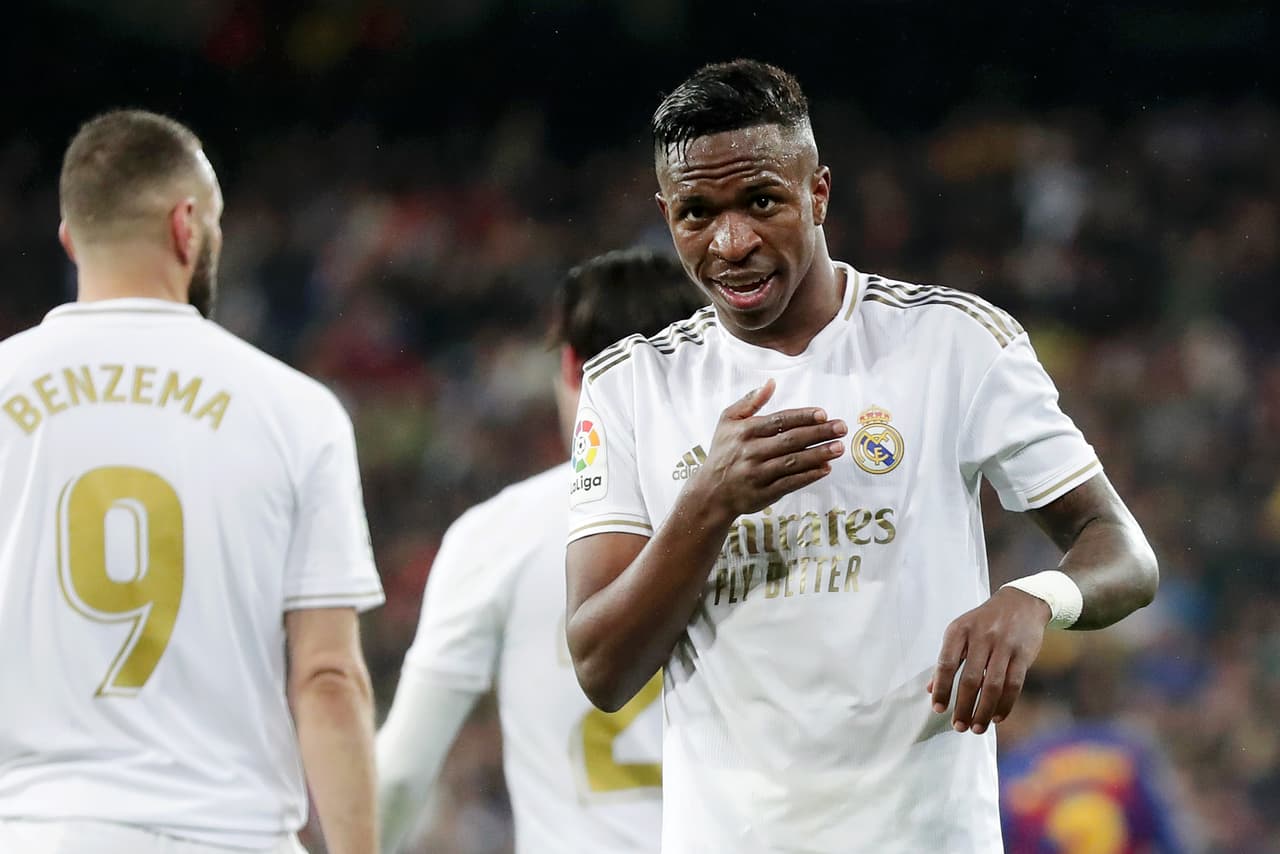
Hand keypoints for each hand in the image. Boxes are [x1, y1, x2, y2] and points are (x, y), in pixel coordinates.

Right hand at [690, 378, 846, 520]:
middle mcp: (751, 452)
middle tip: (841, 428)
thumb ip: (750, 402)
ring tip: (839, 447)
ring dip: (818, 454)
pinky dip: (808, 476)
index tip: (824, 414)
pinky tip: (825, 468)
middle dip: (818, 433)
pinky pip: (790, 483)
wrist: (710, 493)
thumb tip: (771, 383)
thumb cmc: (722, 452)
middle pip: (790, 440)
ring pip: (793, 462)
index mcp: (745, 431)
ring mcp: (758, 474)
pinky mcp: (763, 493)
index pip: (779, 420)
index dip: (802, 417)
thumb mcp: (727, 421)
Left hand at [927, 587, 1050, 733]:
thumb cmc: (984, 622)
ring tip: (977, 728)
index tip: (938, 709)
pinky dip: (1005, 704)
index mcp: (959, 631)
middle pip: (971, 680)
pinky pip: (1014, 684)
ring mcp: (1004, 646)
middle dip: (963, 707)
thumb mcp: (960, 632)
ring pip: (993, 686)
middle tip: (958, 726)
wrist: (1021, 603)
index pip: (946, 664)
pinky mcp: (1023, 654)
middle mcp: (981, 637)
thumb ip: (947, 660)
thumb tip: (931, 689)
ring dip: (984, 711)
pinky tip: (996, 717)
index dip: (942, 689)